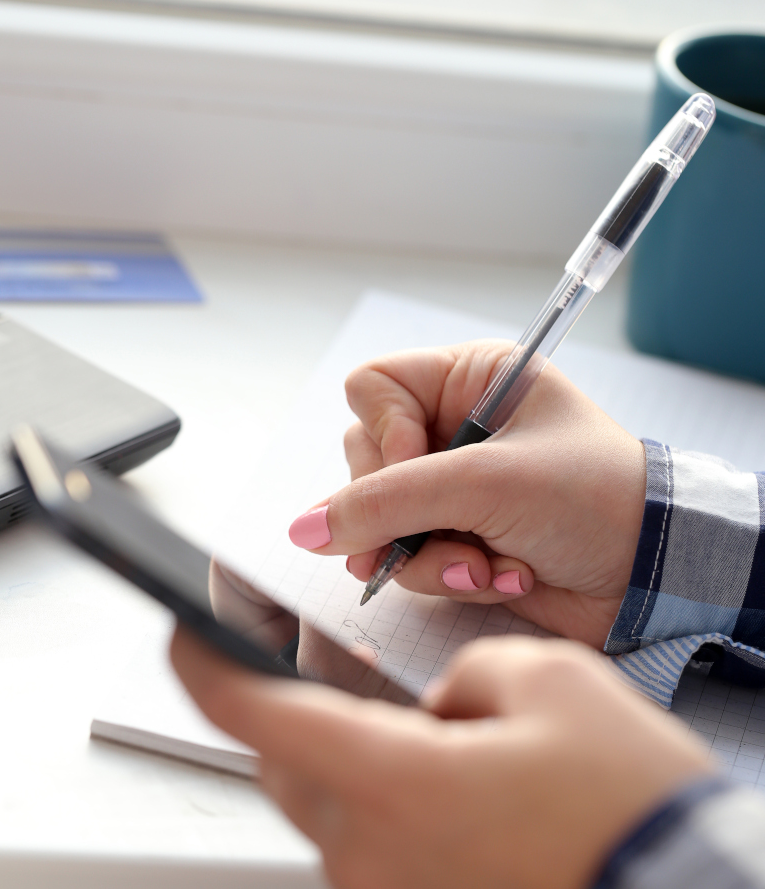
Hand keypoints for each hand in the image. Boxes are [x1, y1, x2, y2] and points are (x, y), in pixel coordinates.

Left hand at [171, 627, 708, 888]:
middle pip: (287, 761)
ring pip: (330, 801)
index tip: (183, 630)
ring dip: (349, 746)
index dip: (206, 665)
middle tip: (332, 653)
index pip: (256, 717)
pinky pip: (371, 838)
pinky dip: (382, 788)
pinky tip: (432, 762)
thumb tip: (439, 701)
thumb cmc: (625, 805)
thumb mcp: (551, 682)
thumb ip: (467, 669)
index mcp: (392, 785)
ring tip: (407, 709)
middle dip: (298, 701)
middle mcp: (373, 854)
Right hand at [288, 341, 646, 648]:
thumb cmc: (594, 499)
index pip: (374, 387)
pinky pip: (412, 557)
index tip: (415, 469)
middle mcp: (455, 428)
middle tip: (445, 535)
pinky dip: (451, 577)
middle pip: (368, 459)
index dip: (381, 433)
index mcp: (471, 381)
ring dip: (432, 555)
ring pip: (384, 519)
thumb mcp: (488, 484)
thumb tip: (304, 527)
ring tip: (487, 568)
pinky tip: (502, 579)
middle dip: (404, 512)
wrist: (656, 575)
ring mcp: (456, 486)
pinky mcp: (460, 536)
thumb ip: (388, 502)